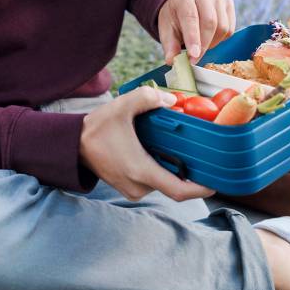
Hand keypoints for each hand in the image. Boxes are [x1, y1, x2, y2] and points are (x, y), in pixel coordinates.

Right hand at [79, 87, 215, 201]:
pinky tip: (164, 150)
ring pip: (164, 181)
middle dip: (190, 170)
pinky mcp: (130, 187)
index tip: (216, 182)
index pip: (179, 191)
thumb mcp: (122, 106)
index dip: (201, 189)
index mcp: (141, 171)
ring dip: (174, 167)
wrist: (73, 145)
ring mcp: (134, 189)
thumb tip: (173, 101)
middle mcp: (139, 186)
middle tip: (203, 153)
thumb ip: (148, 98)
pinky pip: (154, 181)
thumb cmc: (97, 128)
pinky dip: (163, 168)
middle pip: (175, 184)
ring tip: (181, 147)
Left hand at [157, 0, 235, 64]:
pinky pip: (230, 28)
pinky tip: (210, 38)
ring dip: (212, 43)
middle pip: (210, 22)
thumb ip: (169, 45)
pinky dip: (221, 39)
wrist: (184, 5)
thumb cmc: (175, 19)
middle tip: (195, 59)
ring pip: (222, 27)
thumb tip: (171, 61)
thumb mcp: (166, 30)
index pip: (191, 17)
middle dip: (204, 45)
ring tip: (201, 46)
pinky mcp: (228, 3)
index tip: (194, 55)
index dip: (193, 38)